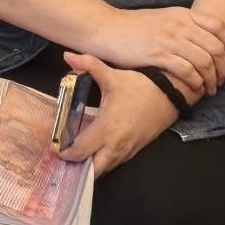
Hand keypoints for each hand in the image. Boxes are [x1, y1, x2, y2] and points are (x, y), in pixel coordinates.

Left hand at [56, 52, 177, 173]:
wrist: (170, 95)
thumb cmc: (140, 87)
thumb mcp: (112, 76)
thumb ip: (88, 65)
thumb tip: (68, 55)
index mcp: (108, 128)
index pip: (81, 150)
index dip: (66, 153)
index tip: (54, 148)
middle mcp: (116, 145)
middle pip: (93, 170)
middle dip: (77, 167)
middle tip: (64, 156)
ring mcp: (127, 150)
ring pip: (105, 169)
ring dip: (90, 166)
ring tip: (75, 157)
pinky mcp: (135, 150)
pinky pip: (115, 163)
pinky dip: (102, 163)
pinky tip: (93, 153)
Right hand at [85, 6, 224, 96]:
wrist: (107, 29)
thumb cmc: (133, 26)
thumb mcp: (163, 18)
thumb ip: (183, 25)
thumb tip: (203, 42)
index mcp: (183, 14)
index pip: (219, 27)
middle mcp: (180, 25)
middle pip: (216, 47)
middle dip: (223, 68)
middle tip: (220, 80)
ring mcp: (170, 39)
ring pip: (205, 61)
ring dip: (212, 79)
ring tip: (209, 89)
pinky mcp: (158, 55)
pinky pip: (188, 71)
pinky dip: (196, 82)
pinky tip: (196, 89)